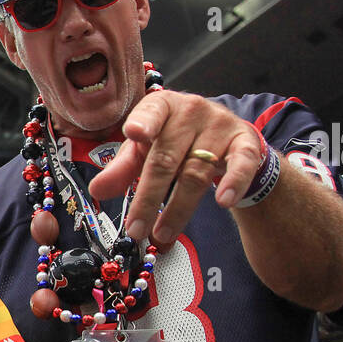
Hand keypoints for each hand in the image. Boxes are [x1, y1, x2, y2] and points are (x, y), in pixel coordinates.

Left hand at [87, 90, 265, 245]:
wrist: (224, 138)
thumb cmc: (175, 141)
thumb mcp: (144, 150)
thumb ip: (122, 169)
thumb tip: (97, 191)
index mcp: (161, 106)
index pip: (151, 111)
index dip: (143, 122)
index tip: (133, 133)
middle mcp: (191, 111)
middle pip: (166, 158)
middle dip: (148, 197)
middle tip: (136, 229)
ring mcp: (220, 125)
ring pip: (196, 172)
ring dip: (178, 208)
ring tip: (162, 235)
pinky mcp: (245, 142)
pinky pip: (242, 164)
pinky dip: (233, 183)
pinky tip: (223, 202)